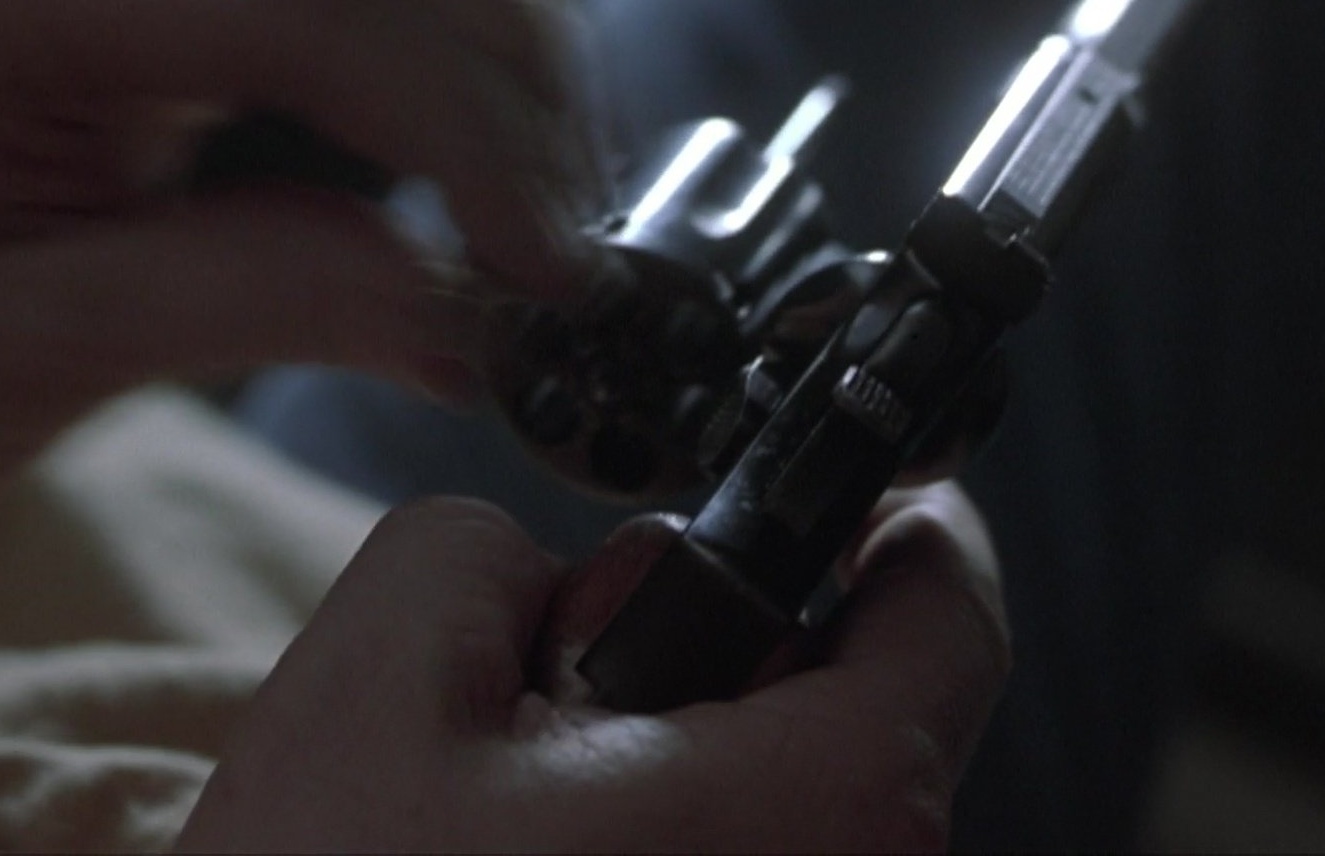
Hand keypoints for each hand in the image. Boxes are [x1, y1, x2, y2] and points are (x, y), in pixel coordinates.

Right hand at [177, 483, 1009, 852]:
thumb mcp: (378, 680)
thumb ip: (486, 552)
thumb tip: (541, 582)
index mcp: (816, 815)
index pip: (946, 627)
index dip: (905, 536)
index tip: (860, 505)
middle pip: (849, 721)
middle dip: (719, 667)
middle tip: (570, 689)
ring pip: (777, 817)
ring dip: (667, 779)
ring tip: (514, 818)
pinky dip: (658, 851)